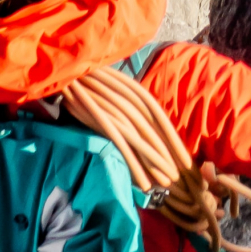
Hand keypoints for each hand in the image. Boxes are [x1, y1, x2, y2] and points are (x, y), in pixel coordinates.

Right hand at [64, 65, 233, 244]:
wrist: (66, 68)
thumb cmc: (84, 78)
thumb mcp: (109, 85)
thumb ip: (124, 102)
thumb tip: (137, 122)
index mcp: (132, 90)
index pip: (160, 117)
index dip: (173, 139)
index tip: (184, 159)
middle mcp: (129, 100)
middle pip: (155, 132)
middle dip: (168, 155)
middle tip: (179, 177)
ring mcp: (115, 110)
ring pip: (143, 141)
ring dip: (156, 164)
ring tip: (166, 183)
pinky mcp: (101, 118)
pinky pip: (124, 146)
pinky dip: (135, 165)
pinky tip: (143, 183)